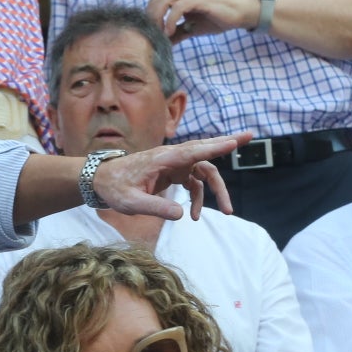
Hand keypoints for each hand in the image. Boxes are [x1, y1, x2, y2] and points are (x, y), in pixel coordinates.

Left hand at [90, 133, 249, 219]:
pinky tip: (195, 216)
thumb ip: (156, 208)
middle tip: (251, 135)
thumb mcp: (130, 203)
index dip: (214, 147)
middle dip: (228, 144)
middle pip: (205, 151)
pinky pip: (193, 182)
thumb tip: (182, 215)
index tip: (234, 141)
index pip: (193, 151)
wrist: (100, 181)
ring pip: (203, 171)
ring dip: (216, 190)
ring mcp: (173, 164)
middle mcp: (171, 158)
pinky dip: (199, 198)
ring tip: (227, 212)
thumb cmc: (113, 188)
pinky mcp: (172, 173)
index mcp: (162, 159)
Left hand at [146, 0, 262, 42]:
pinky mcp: (200, 0)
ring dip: (158, 18)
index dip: (149, 16)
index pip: (156, 0)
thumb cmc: (216, 19)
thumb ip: (178, 34)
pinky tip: (171, 32)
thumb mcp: (192, 29)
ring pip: (165, 0)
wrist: (239, 13)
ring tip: (160, 34)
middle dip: (151, 18)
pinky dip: (171, 19)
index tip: (150, 32)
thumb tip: (163, 44)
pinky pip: (179, 6)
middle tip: (152, 35)